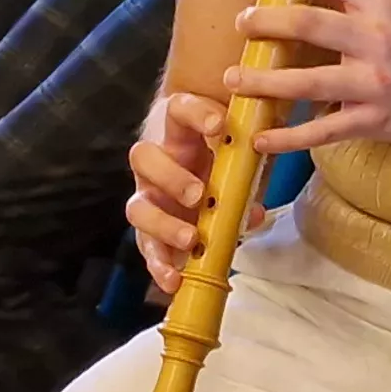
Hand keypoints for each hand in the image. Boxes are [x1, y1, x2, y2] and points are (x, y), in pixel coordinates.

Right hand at [126, 90, 247, 294]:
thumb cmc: (222, 156)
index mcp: (180, 133)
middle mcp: (157, 161)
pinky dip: (158, 265)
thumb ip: (248, 172)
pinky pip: (146, 247)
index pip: (180, 110)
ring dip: (163, 224)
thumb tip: (253, 213)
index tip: (219, 126)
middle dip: (170, 177)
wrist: (201, 169)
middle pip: (144, 158)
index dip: (196, 114)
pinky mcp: (150, 229)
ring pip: (138, 206)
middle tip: (198, 194)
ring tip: (191, 238)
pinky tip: (173, 281)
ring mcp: (149, 197)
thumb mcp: (237, 155)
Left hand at [222, 0, 390, 153]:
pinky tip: (260, 137)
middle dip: (263, 21)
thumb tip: (306, 3)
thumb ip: (359, 10)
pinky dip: (286, 137)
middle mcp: (375, 40)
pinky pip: (320, 131)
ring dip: (261, 81)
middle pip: (306, 21)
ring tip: (232, 80)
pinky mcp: (372, 122)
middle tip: (241, 24)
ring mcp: (373, 84)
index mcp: (382, 6)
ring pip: (304, 81)